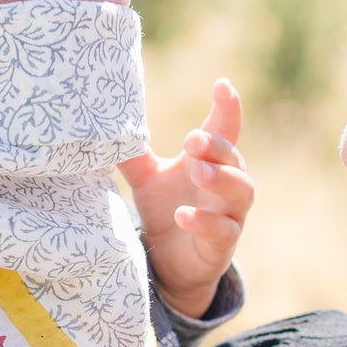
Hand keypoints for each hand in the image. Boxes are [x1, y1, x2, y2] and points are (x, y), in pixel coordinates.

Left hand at [120, 80, 251, 321]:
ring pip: (240, 190)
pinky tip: (182, 216)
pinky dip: (204, 222)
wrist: (171, 262)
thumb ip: (134, 155)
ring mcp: (229, 213)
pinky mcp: (223, 244)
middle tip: (193, 140)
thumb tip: (106, 123)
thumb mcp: (146, 179)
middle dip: (217, 147)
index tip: (222, 84)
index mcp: (209, 160)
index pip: (223, 128)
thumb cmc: (165, 210)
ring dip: (221, 178)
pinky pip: (222, 230)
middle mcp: (226, 183)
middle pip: (234, 158)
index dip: (227, 106)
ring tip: (198, 172)